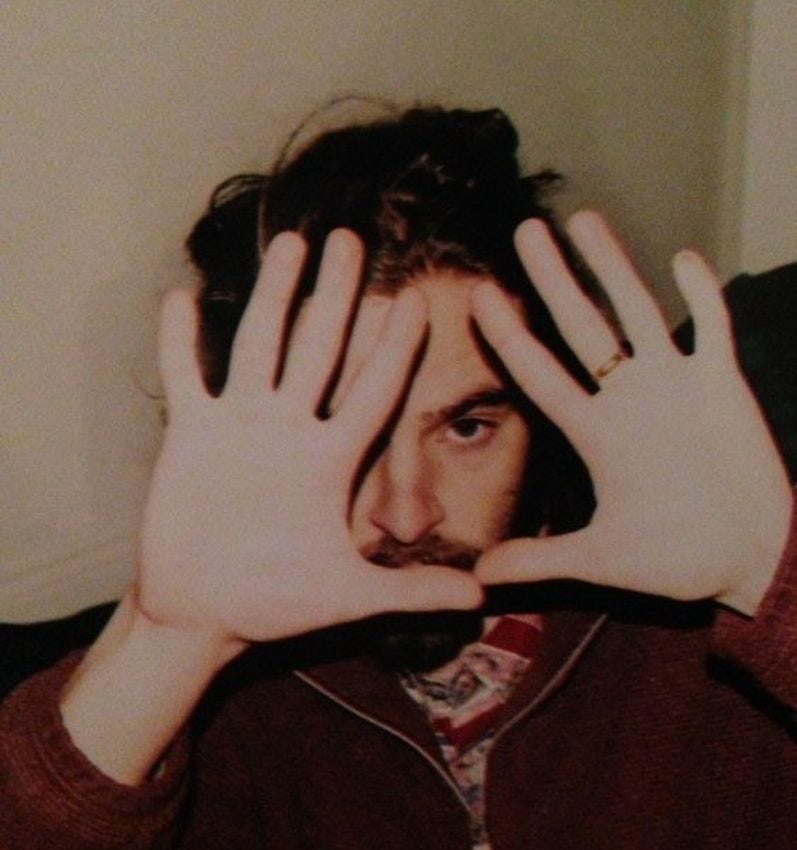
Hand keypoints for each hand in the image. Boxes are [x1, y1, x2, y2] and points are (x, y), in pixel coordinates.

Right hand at [138, 229, 480, 648]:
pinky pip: (185, 376)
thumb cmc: (276, 603)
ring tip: (291, 244)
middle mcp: (291, 429)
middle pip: (319, 347)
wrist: (204, 614)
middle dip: (336, 294)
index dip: (395, 345)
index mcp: (332, 457)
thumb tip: (481, 598)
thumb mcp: (351, 594)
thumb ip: (414, 590)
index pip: (374, 388)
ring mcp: (240, 425)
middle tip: (351, 240)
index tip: (417, 298)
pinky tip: (178, 297)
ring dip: (273, 296)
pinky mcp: (190, 435)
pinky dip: (179, 342)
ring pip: (259, 345)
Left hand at [471, 212, 791, 613]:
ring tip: (585, 220)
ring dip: (614, 267)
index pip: (539, 374)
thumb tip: (479, 576)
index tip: (479, 295)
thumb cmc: (677, 560)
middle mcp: (627, 399)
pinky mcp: (722, 385)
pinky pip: (713, 328)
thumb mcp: (601, 560)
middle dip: (553, 279)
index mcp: (594, 433)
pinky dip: (702, 295)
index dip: (508, 336)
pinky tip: (684, 256)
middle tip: (524, 231)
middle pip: (582, 326)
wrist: (750, 559)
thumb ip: (542, 560)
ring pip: (639, 312)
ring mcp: (675, 386)